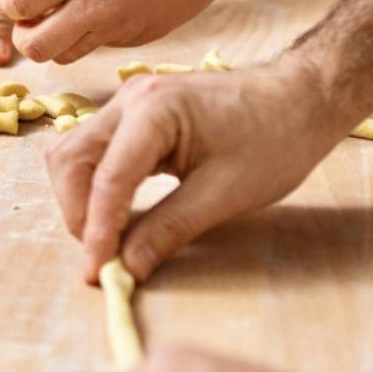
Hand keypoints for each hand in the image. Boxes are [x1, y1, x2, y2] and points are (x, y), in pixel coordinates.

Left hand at [0, 0, 243, 63]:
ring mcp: (119, 26)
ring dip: (59, 43)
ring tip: (68, 20)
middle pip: (36, 47)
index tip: (20, 1)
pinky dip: (96, 36)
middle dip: (27, 38)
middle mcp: (94, 3)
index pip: (18, 4)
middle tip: (35, 24)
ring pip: (66, 55)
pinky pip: (102, 47)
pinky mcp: (140, 38)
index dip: (13, 6)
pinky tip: (111, 12)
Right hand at [45, 62, 353, 281]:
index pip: (108, 178)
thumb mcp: (226, 194)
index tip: (99, 272)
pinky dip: (94, 185)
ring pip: (73, 154)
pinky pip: (93, 150)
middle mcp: (130, 98)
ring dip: (80, 199)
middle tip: (102, 257)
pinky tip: (116, 214)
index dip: (99, 230)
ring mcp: (128, 102)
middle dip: (78, 213)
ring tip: (107, 238)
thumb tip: (129, 266)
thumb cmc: (275, 138)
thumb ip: (170, 229)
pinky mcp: (133, 114)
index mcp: (154, 109)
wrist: (301, 99)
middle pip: (70, 159)